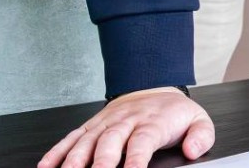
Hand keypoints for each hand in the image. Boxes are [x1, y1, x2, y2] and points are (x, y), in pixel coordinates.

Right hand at [37, 87, 211, 167]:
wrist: (153, 87)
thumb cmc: (172, 112)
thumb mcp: (198, 120)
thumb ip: (201, 136)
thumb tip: (192, 150)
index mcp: (152, 122)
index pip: (142, 141)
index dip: (135, 159)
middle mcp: (126, 121)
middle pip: (110, 141)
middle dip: (101, 162)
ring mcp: (106, 122)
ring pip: (87, 140)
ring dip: (74, 159)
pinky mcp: (91, 125)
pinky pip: (71, 137)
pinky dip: (57, 151)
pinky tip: (47, 165)